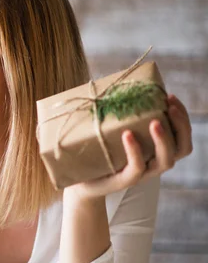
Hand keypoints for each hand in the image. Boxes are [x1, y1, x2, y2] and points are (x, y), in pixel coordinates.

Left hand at [64, 93, 192, 200]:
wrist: (80, 181)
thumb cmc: (98, 152)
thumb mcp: (112, 131)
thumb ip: (119, 114)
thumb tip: (111, 81)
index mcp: (156, 150)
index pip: (181, 135)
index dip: (182, 116)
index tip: (170, 96)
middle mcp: (154, 162)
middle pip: (182, 147)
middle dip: (181, 125)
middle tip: (169, 105)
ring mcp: (142, 173)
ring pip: (166, 160)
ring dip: (164, 139)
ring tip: (155, 121)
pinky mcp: (125, 181)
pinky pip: (137, 168)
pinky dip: (135, 151)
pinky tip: (128, 135)